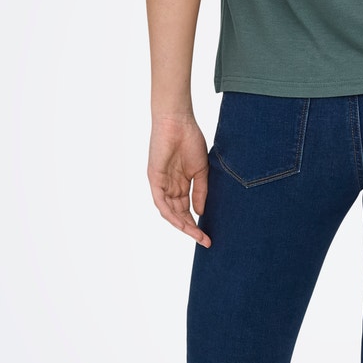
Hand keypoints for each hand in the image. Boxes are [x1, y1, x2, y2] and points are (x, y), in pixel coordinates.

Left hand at [148, 113, 211, 246]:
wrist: (178, 121)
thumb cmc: (190, 139)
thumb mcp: (201, 170)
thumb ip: (200, 192)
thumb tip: (200, 213)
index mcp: (179, 184)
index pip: (186, 209)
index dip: (196, 224)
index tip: (208, 236)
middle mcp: (169, 186)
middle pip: (178, 214)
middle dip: (191, 229)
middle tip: (205, 240)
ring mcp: (161, 183)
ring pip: (169, 212)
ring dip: (182, 225)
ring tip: (196, 235)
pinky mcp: (155, 178)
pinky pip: (161, 201)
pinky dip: (170, 213)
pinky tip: (182, 223)